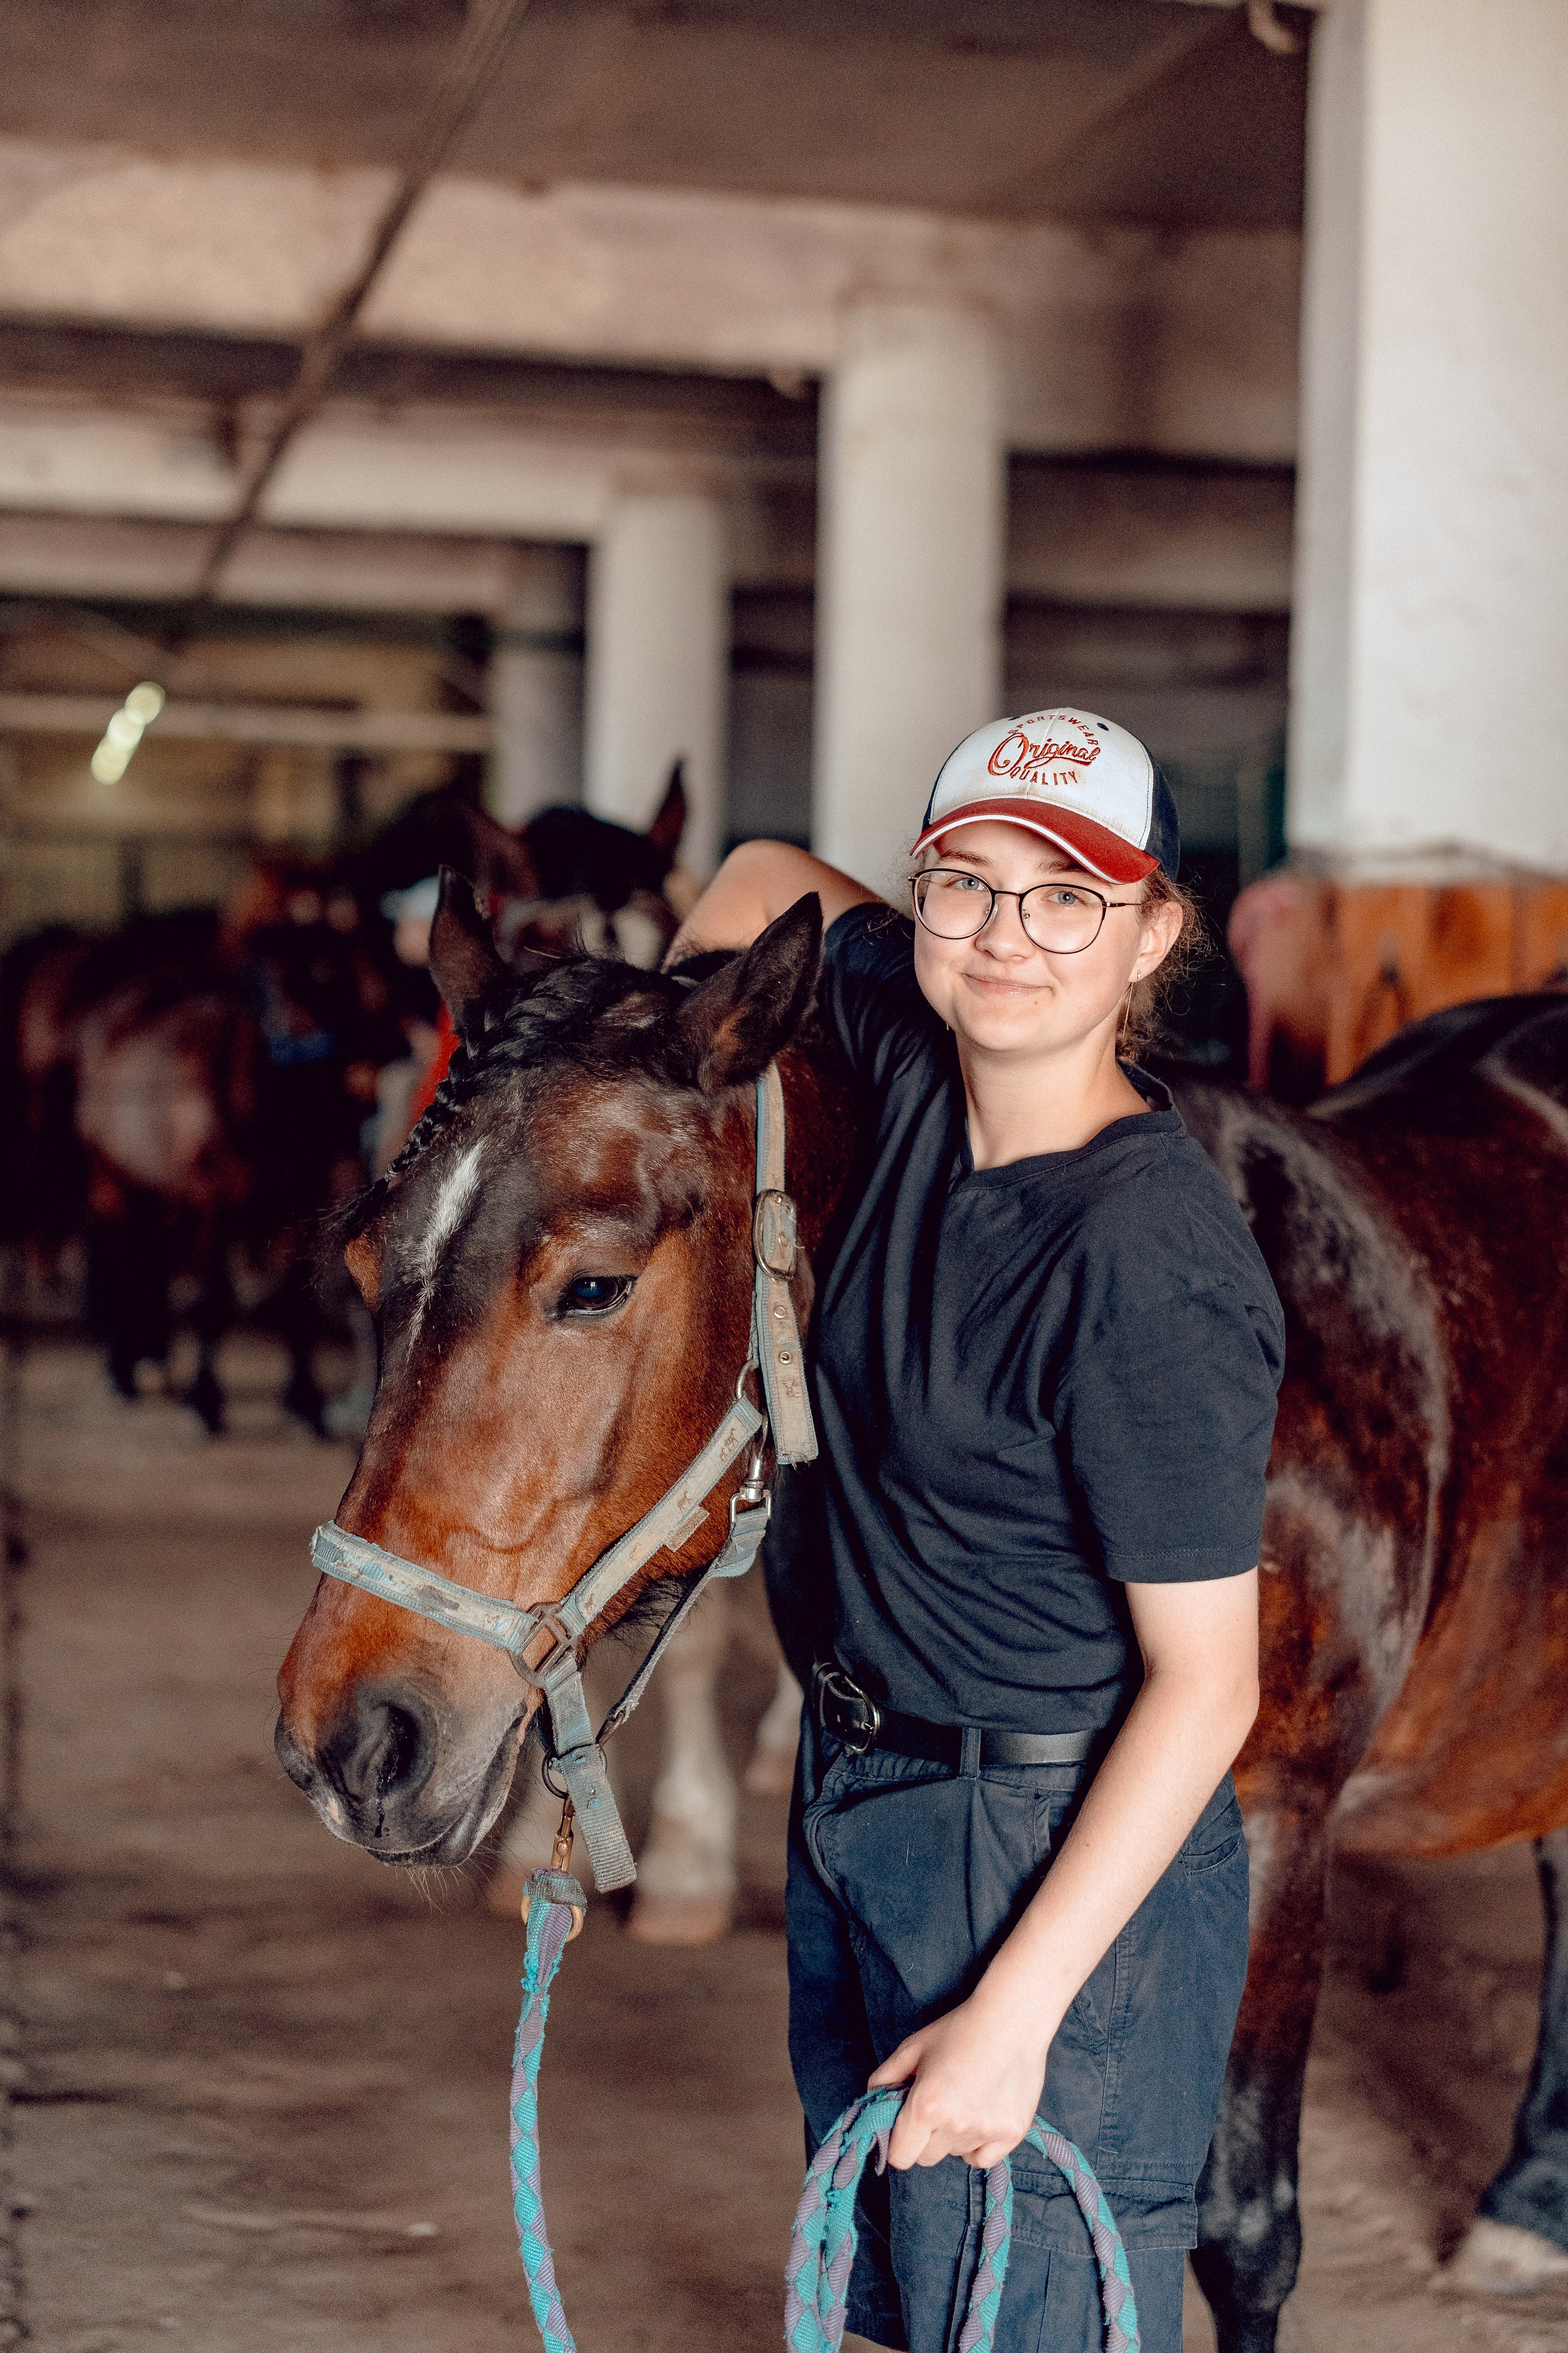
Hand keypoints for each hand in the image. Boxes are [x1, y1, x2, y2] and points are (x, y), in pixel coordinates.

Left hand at [867, 1991, 1056, 2171]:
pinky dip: (977, 2145)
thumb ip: (884, 2078)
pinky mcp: (1012, 2134)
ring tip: (965, 2100)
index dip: (898, 2142)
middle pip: (926, 2158)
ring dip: (952, 2137)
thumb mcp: (913, 2048)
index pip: (900, 2156)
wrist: (1011, 2020)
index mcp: (926, 2106)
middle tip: (936, 2107)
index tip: (905, 2126)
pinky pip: (982, 2158)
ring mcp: (986, 2133)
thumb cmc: (959, 2030)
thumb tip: (873, 2102)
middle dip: (924, 2139)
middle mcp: (955, 2126)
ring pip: (954, 2154)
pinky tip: (981, 2115)